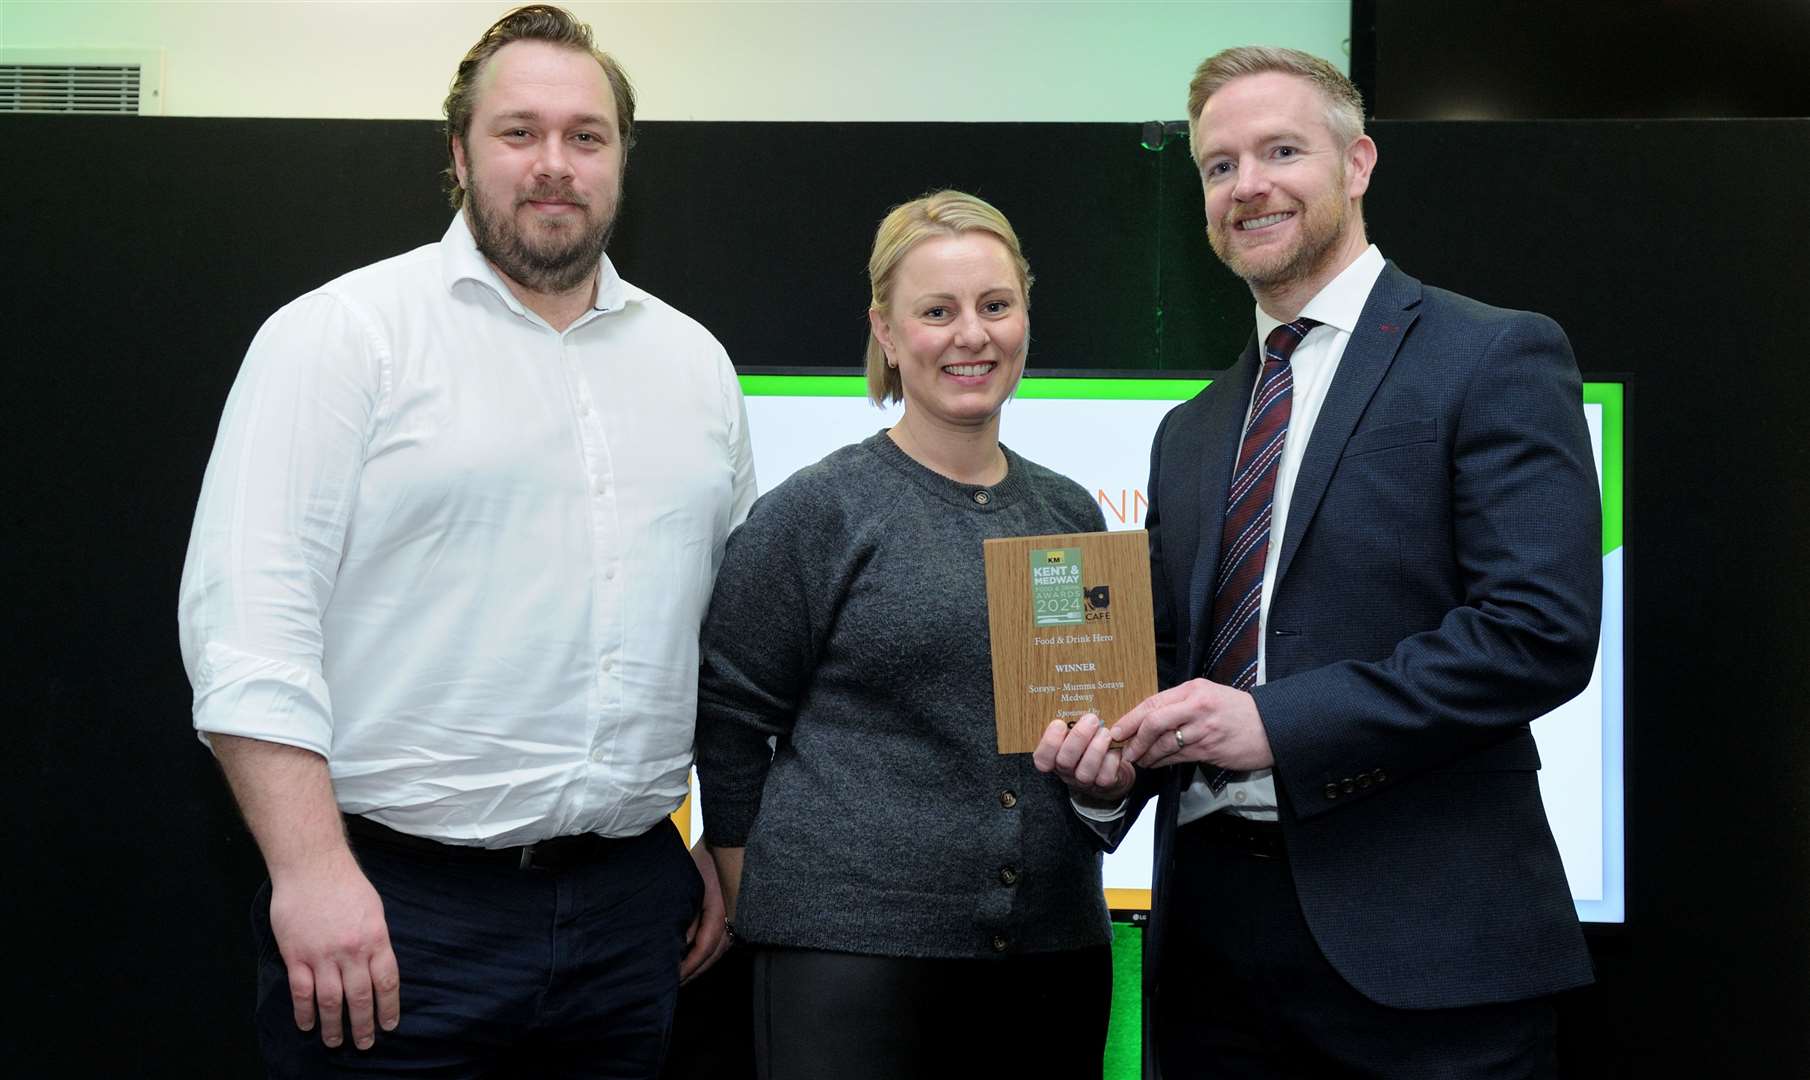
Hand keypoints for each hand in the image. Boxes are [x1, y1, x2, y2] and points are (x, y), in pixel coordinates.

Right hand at [267, 855, 399, 1049]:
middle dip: (364, 1025)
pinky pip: (301, 991)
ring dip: (334, 1026)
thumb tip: (377, 968)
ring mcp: (322, 955)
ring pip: (331, 1000)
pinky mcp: (296, 955)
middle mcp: (351, 951)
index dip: (388, 1008)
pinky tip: (308, 1025)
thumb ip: (376, 940)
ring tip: (336, 1042)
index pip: (387, 982)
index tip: (389, 1025)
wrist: (311, 866)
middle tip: (365, 1043)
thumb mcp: (374, 910)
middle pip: (360, 997)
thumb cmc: (346, 884)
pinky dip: (305, 1012)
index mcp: (376, 939)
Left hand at [680, 837, 730, 982]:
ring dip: (700, 963)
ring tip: (681, 975)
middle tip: (673, 983)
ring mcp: (735, 917)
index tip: (673, 977)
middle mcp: (732, 917)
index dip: (689, 965)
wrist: (723, 841)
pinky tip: (693, 957)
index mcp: (721, 911)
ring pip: (718, 949)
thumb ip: (686, 918)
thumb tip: (679, 945)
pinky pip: (720, 939)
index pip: (705, 947)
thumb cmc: (703, 860)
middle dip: (694, 971)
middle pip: (714, 954)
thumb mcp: (689, 888)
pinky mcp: (731, 914)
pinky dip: (706, 951)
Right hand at [1032, 714, 1135, 803]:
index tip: (1059, 723)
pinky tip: (1115, 748)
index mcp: (1054, 758)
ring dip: (1096, 749)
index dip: (1049, 742)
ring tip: (1105, 732)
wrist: (1108, 767)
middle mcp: (1066, 772)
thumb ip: (1069, 724)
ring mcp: (1084, 781)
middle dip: (1078, 738)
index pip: (1042, 758)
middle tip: (1091, 719)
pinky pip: (1105, 776)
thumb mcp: (1073, 734)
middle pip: (1065, 761)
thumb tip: (1072, 699)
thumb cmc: (1087, 744)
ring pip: (1085, 771)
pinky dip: (1111, 760)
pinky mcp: (1104, 784)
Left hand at [1112, 678, 1272, 771]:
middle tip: (1124, 748)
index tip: (1117, 729)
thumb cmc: (1238, 711)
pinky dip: (1162, 762)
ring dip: (1146, 754)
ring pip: (1163, 743)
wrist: (1271, 727)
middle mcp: (1196, 707)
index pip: (1154, 702)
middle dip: (1134, 738)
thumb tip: (1150, 716)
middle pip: (1154, 722)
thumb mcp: (1210, 694)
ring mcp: (1203, 730)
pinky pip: (1177, 757)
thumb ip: (1182, 701)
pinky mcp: (1209, 750)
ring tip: (1138, 759)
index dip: (1131, 718)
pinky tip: (1155, 764)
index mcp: (1194, 689)